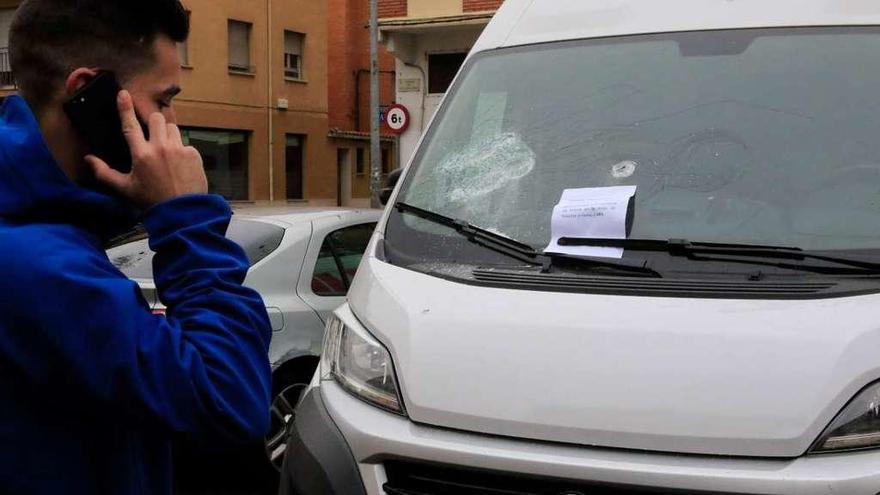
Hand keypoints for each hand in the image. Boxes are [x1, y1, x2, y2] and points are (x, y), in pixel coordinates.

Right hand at [85, 90, 207, 207]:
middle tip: (152, 136)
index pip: (130, 125)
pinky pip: (186, 144)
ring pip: (172, 128)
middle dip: (153, 122)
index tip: (124, 93)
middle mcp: (160, 147)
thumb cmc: (151, 200)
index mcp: (141, 154)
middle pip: (157, 118)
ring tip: (166, 152)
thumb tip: (88, 159)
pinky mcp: (194, 154)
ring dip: (167, 134)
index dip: (125, 108)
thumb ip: (105, 173)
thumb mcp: (125, 189)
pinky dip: (181, 150)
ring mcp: (179, 149)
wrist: (182, 212)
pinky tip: (180, 165)